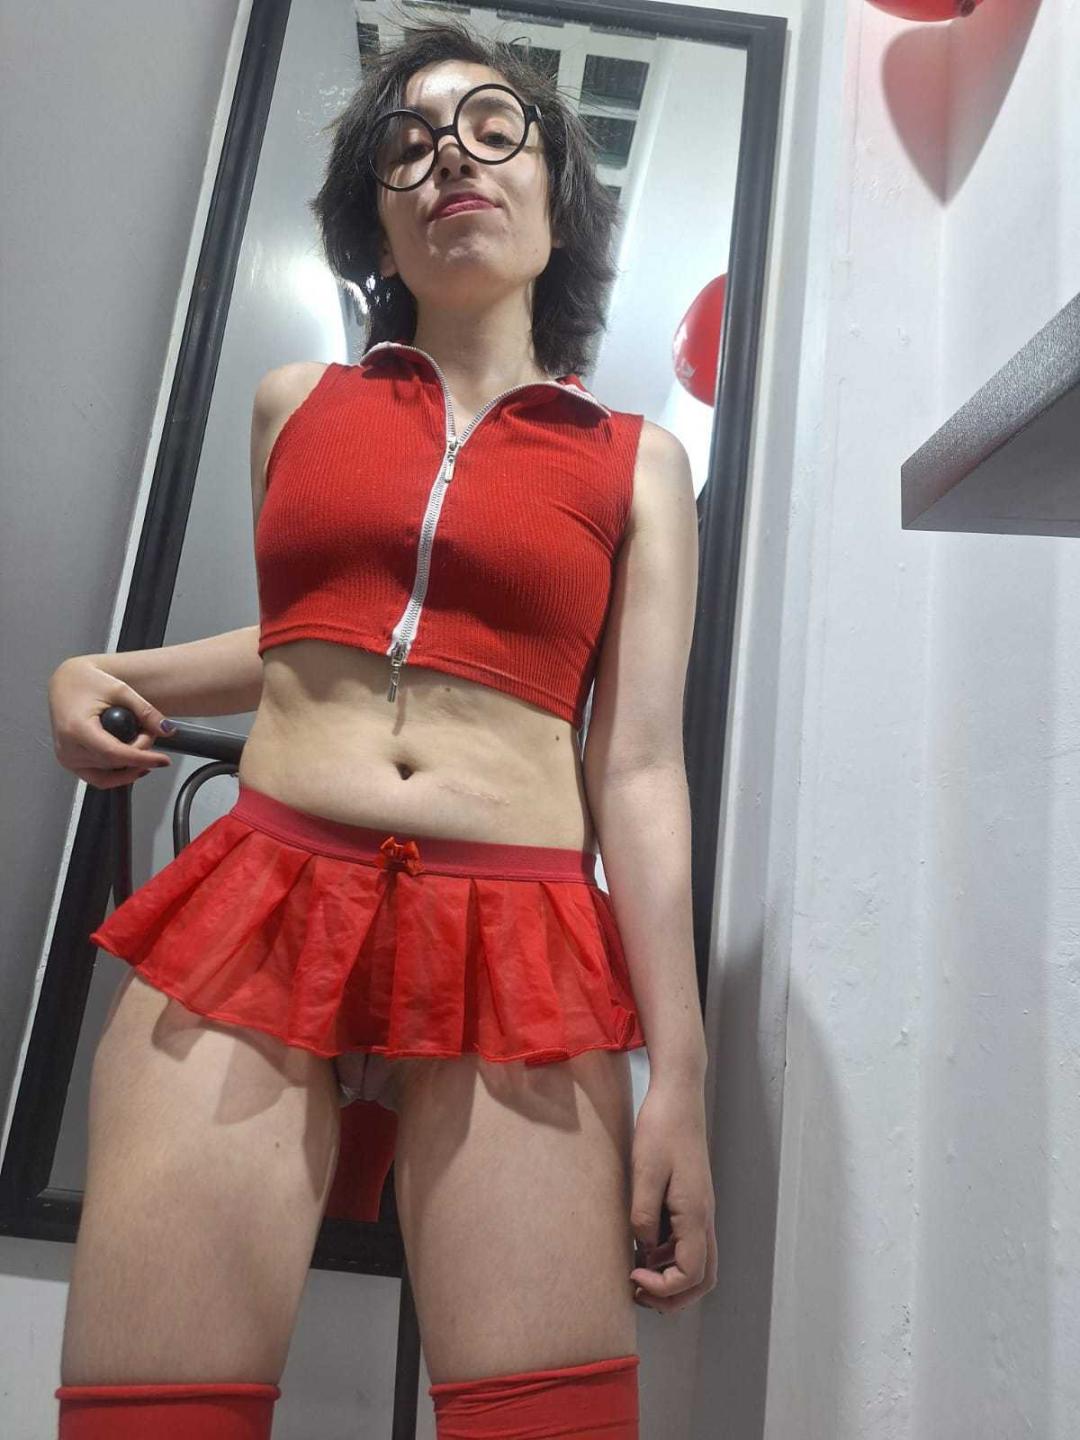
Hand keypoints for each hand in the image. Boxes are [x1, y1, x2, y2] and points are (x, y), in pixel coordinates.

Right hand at [48, 656, 172, 789]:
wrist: (66, 683)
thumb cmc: (86, 682)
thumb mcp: (120, 690)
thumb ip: (145, 711)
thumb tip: (166, 730)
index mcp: (77, 729)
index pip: (114, 754)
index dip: (142, 759)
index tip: (163, 760)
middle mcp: (68, 748)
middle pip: (114, 764)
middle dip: (139, 754)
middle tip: (150, 734)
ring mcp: (67, 758)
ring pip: (108, 776)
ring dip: (130, 765)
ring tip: (140, 742)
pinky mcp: (70, 763)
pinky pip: (98, 779)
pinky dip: (118, 775)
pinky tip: (134, 764)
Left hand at [628, 1078, 717, 1315]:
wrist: (678, 1095)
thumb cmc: (662, 1127)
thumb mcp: (645, 1171)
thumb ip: (643, 1215)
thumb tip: (643, 1249)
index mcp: (695, 1213)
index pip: (691, 1274)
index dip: (663, 1288)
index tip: (632, 1277)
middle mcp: (704, 1217)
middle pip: (703, 1278)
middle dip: (673, 1296)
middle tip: (638, 1293)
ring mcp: (700, 1209)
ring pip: (699, 1263)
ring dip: (671, 1278)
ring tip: (636, 1274)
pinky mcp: (691, 1201)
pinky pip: (687, 1242)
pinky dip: (668, 1256)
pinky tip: (640, 1247)